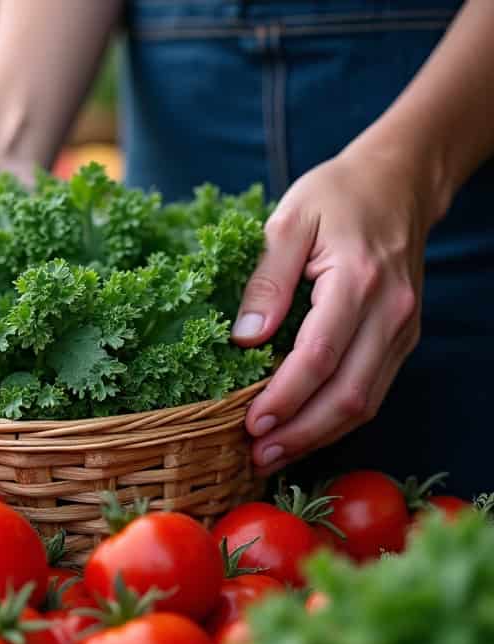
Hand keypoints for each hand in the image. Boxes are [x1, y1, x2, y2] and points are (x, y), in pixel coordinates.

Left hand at [232, 148, 430, 474]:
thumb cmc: (337, 195)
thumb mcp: (288, 221)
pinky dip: (337, 418)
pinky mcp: (402, 338)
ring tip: (273, 456)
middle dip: (301, 433)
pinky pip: (373, 389)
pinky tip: (302, 430)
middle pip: (349, 393)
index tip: (250, 424)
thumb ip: (266, 280)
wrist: (398, 182)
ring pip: (366, 400)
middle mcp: (391, 312)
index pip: (319, 356)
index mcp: (358, 281)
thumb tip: (245, 336)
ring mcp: (403, 329)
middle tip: (257, 456)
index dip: (284, 397)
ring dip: (319, 436)